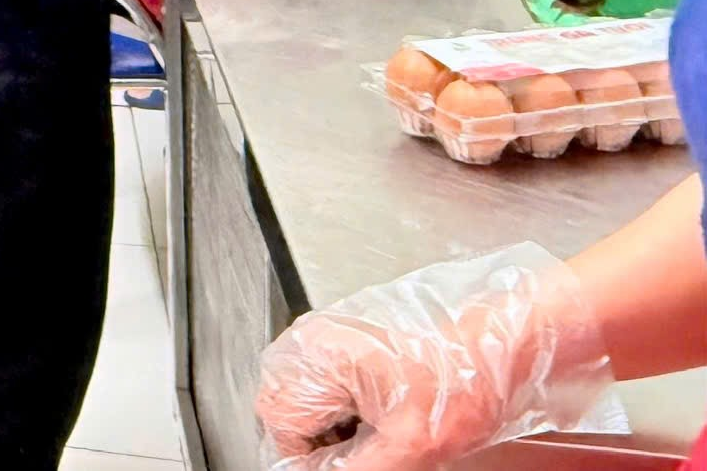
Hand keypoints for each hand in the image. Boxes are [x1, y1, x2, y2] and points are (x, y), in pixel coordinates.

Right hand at [257, 246, 615, 469]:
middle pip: (287, 406)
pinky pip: (330, 379)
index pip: (280, 424)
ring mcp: (334, 332)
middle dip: (320, 439)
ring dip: (336, 424)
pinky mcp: (354, 336)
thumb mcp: (410, 446)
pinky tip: (385, 414)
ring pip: (309, 395)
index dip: (310, 459)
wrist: (509, 340)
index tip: (344, 467)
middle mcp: (316, 337)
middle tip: (365, 453)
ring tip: (382, 433)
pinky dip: (350, 405)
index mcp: (317, 355)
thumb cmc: (467, 375)